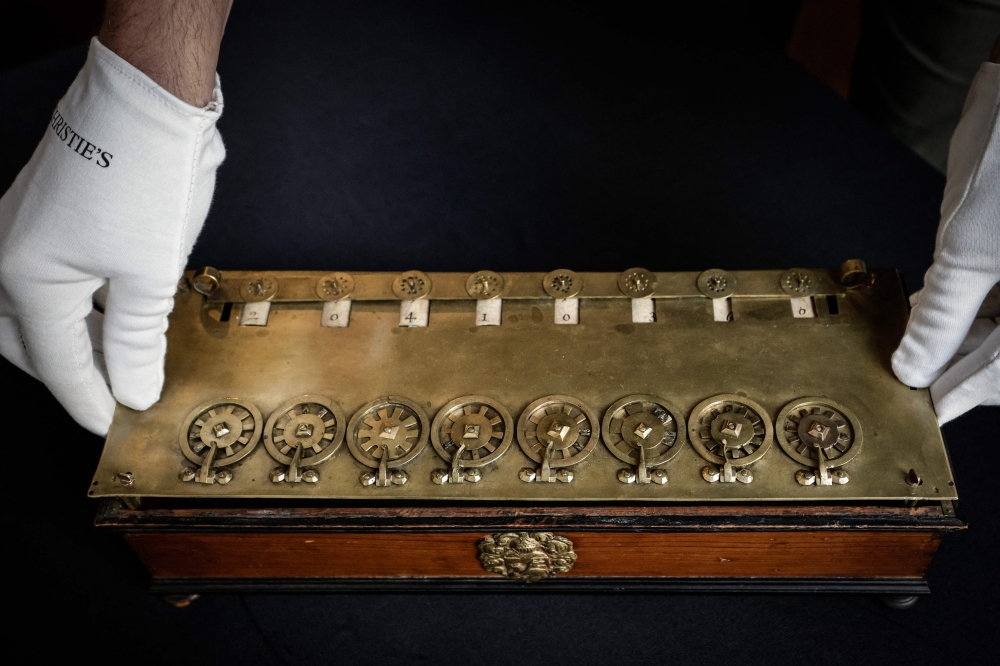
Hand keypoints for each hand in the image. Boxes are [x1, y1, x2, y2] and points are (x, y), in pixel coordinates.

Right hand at [0, 38, 224, 433]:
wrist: (147, 98)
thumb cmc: (144, 176)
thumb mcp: (148, 274)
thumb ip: (136, 342)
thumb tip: (135, 391)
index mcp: (24, 279)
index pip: (56, 365)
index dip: (90, 403)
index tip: (116, 430)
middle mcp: (10, 255)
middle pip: (28, 341)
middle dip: (67, 376)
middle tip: (110, 400)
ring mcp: (25, 231)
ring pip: (36, 309)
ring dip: (74, 341)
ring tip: (120, 363)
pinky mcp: (49, 214)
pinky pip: (53, 277)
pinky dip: (82, 305)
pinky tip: (116, 314)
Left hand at [892, 56, 999, 422]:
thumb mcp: (967, 250)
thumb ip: (942, 319)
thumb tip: (914, 367)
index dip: (964, 393)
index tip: (927, 410)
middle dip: (962, 365)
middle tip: (914, 374)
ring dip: (964, 336)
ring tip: (918, 340)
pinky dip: (974, 304)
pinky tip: (940, 304)